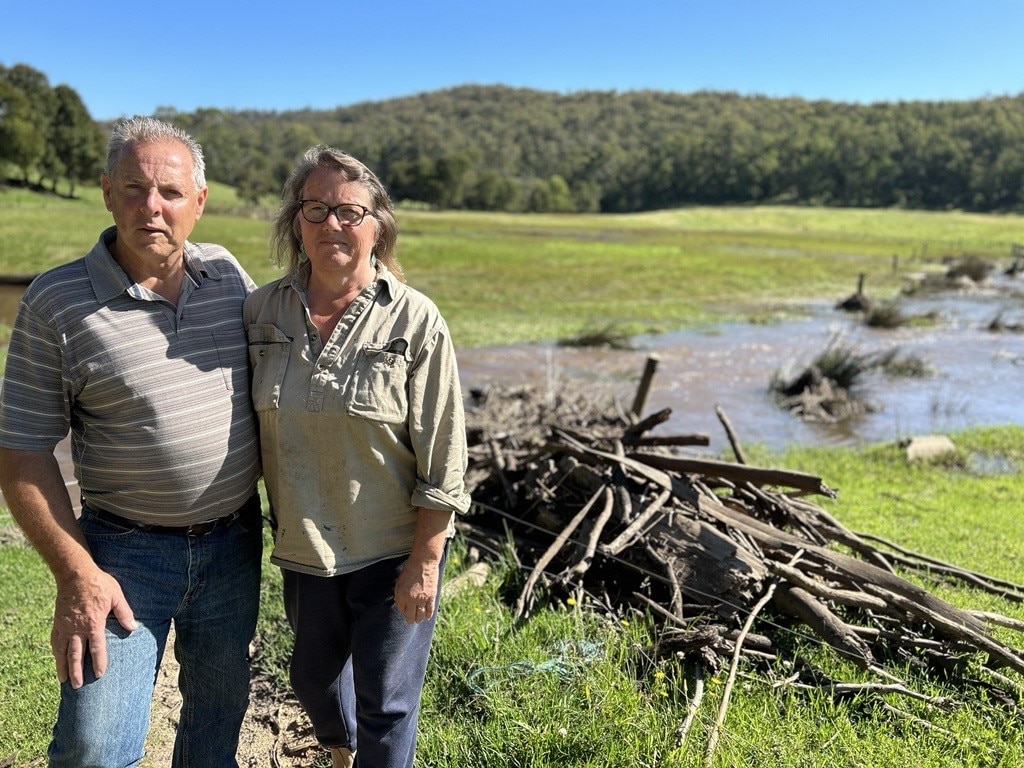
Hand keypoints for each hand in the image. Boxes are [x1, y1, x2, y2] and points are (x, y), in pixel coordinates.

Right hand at [52, 567, 136, 687]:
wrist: (74, 574)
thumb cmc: (98, 584)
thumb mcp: (116, 596)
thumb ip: (125, 612)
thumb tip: (133, 627)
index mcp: (93, 624)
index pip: (96, 648)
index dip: (98, 662)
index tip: (99, 675)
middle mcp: (76, 629)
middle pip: (76, 655)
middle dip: (77, 672)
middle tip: (77, 686)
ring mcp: (65, 626)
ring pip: (62, 652)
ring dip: (63, 667)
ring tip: (64, 680)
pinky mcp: (57, 622)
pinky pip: (55, 641)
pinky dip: (55, 653)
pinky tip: (57, 659)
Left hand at [394, 556, 439, 624]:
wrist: (423, 561)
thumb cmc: (410, 568)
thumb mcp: (400, 580)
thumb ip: (398, 592)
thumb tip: (398, 601)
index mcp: (400, 594)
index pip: (401, 609)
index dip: (403, 610)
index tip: (405, 609)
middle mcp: (410, 599)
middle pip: (410, 615)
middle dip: (410, 619)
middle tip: (411, 621)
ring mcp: (421, 599)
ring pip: (420, 615)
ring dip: (419, 619)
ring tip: (418, 620)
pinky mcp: (431, 597)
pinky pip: (430, 610)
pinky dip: (428, 615)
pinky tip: (427, 617)